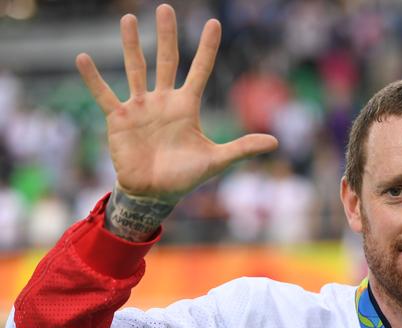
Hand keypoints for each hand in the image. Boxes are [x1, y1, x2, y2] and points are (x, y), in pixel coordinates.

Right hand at [75, 4, 277, 203]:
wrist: (155, 192)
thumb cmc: (185, 177)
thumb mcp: (216, 161)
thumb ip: (242, 148)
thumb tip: (275, 142)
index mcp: (187, 106)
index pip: (200, 70)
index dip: (208, 48)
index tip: (214, 23)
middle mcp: (163, 100)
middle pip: (166, 61)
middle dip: (167, 36)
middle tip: (165, 8)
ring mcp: (140, 107)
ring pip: (135, 69)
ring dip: (132, 45)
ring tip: (129, 19)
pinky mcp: (118, 118)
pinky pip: (103, 94)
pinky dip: (93, 79)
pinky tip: (82, 58)